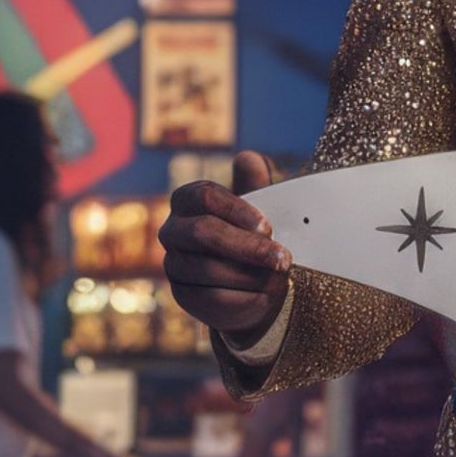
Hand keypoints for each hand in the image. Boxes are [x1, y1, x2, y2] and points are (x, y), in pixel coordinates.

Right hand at [159, 151, 290, 340]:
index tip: (268, 227)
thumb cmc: (254, 236)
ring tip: (278, 276)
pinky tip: (266, 295)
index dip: (237, 210)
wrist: (252, 283)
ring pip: (208, 268)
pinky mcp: (183, 295)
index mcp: (188, 200)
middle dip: (248, 247)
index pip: (205, 195)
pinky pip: (211, 298)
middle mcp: (173, 230)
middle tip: (282, 258)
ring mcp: (174, 264)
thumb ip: (255, 185)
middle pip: (203, 233)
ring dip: (250, 274)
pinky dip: (244, 298)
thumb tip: (249, 158)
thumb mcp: (259, 210)